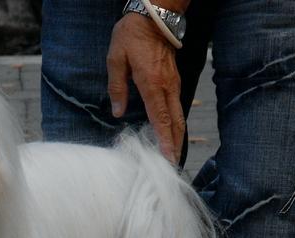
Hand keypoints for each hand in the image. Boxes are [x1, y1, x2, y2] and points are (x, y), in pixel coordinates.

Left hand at [107, 13, 183, 163]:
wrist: (153, 17)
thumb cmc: (131, 37)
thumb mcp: (116, 60)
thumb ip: (117, 88)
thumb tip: (118, 112)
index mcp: (151, 84)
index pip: (160, 118)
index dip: (164, 139)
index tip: (167, 157)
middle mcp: (166, 87)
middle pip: (175, 121)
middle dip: (175, 143)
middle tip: (172, 163)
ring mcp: (173, 83)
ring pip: (178, 114)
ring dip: (177, 135)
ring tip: (173, 153)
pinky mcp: (174, 80)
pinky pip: (177, 106)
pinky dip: (175, 122)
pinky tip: (171, 131)